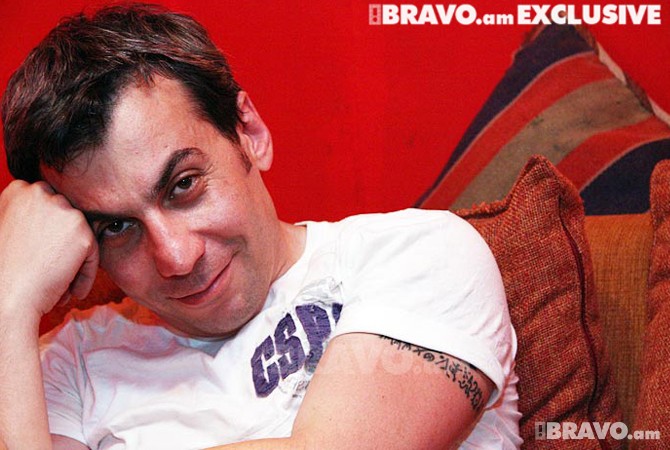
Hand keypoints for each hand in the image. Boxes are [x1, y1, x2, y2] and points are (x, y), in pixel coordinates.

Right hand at [0, 180, 98, 319]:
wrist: (5, 297)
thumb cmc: (5, 272)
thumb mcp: (9, 231)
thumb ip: (28, 217)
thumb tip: (53, 224)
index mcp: (18, 190)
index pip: (50, 207)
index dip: (48, 236)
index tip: (41, 256)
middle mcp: (40, 193)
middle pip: (67, 221)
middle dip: (62, 247)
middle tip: (50, 271)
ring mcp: (63, 210)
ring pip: (80, 237)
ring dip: (73, 261)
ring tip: (58, 285)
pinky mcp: (82, 231)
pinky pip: (92, 254)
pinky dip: (85, 274)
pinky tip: (70, 291)